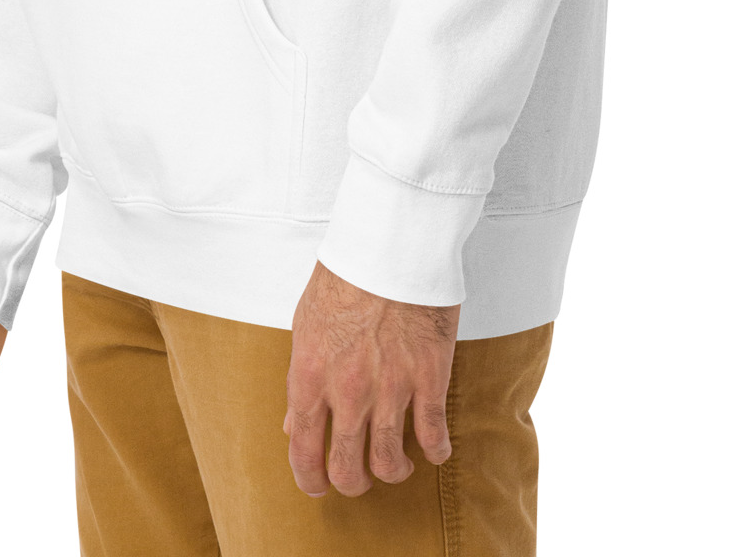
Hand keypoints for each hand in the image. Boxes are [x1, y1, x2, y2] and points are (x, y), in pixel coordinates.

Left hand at [283, 260, 459, 497]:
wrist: (389, 244)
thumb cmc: (344, 277)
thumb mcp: (305, 326)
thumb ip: (302, 379)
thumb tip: (294, 423)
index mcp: (310, 378)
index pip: (303, 451)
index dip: (309, 479)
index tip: (317, 485)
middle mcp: (348, 393)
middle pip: (348, 468)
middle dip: (352, 482)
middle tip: (359, 476)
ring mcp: (390, 389)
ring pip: (390, 462)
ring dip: (391, 470)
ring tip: (396, 463)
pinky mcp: (429, 378)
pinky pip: (433, 435)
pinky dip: (435, 450)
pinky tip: (435, 448)